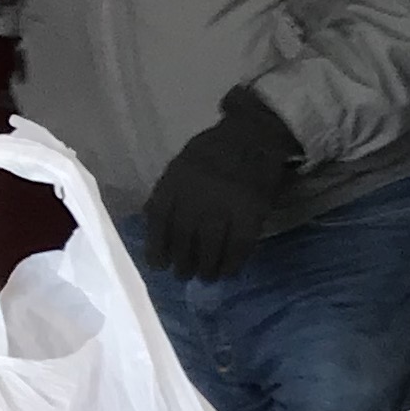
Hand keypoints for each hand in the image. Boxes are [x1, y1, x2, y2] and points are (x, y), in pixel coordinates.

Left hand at [142, 92, 302, 281]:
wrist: (255, 133)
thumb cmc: (215, 149)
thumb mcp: (182, 162)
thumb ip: (169, 190)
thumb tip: (154, 223)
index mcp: (177, 178)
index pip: (159, 218)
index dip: (156, 245)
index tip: (157, 265)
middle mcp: (197, 193)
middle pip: (183, 236)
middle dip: (182, 261)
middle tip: (183, 275)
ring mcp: (225, 204)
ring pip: (209, 245)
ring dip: (206, 267)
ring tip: (205, 277)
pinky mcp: (251, 212)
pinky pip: (239, 245)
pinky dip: (232, 262)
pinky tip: (227, 271)